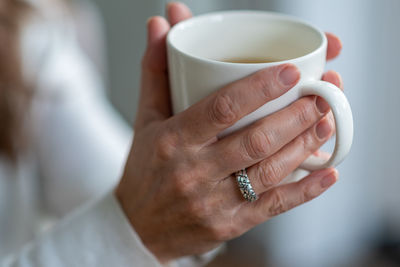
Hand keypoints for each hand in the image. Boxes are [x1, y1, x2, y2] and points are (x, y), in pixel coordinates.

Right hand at [116, 2, 341, 263]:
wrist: (138, 227)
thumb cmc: (145, 169)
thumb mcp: (146, 120)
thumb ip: (156, 72)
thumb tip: (160, 25)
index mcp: (172, 141)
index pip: (220, 109)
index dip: (259, 88)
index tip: (291, 72)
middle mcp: (193, 172)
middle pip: (254, 141)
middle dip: (295, 117)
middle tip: (321, 95)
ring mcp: (212, 203)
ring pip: (268, 172)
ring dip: (304, 146)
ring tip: (326, 123)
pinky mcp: (229, 225)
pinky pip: (273, 207)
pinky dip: (305, 190)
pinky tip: (327, 173)